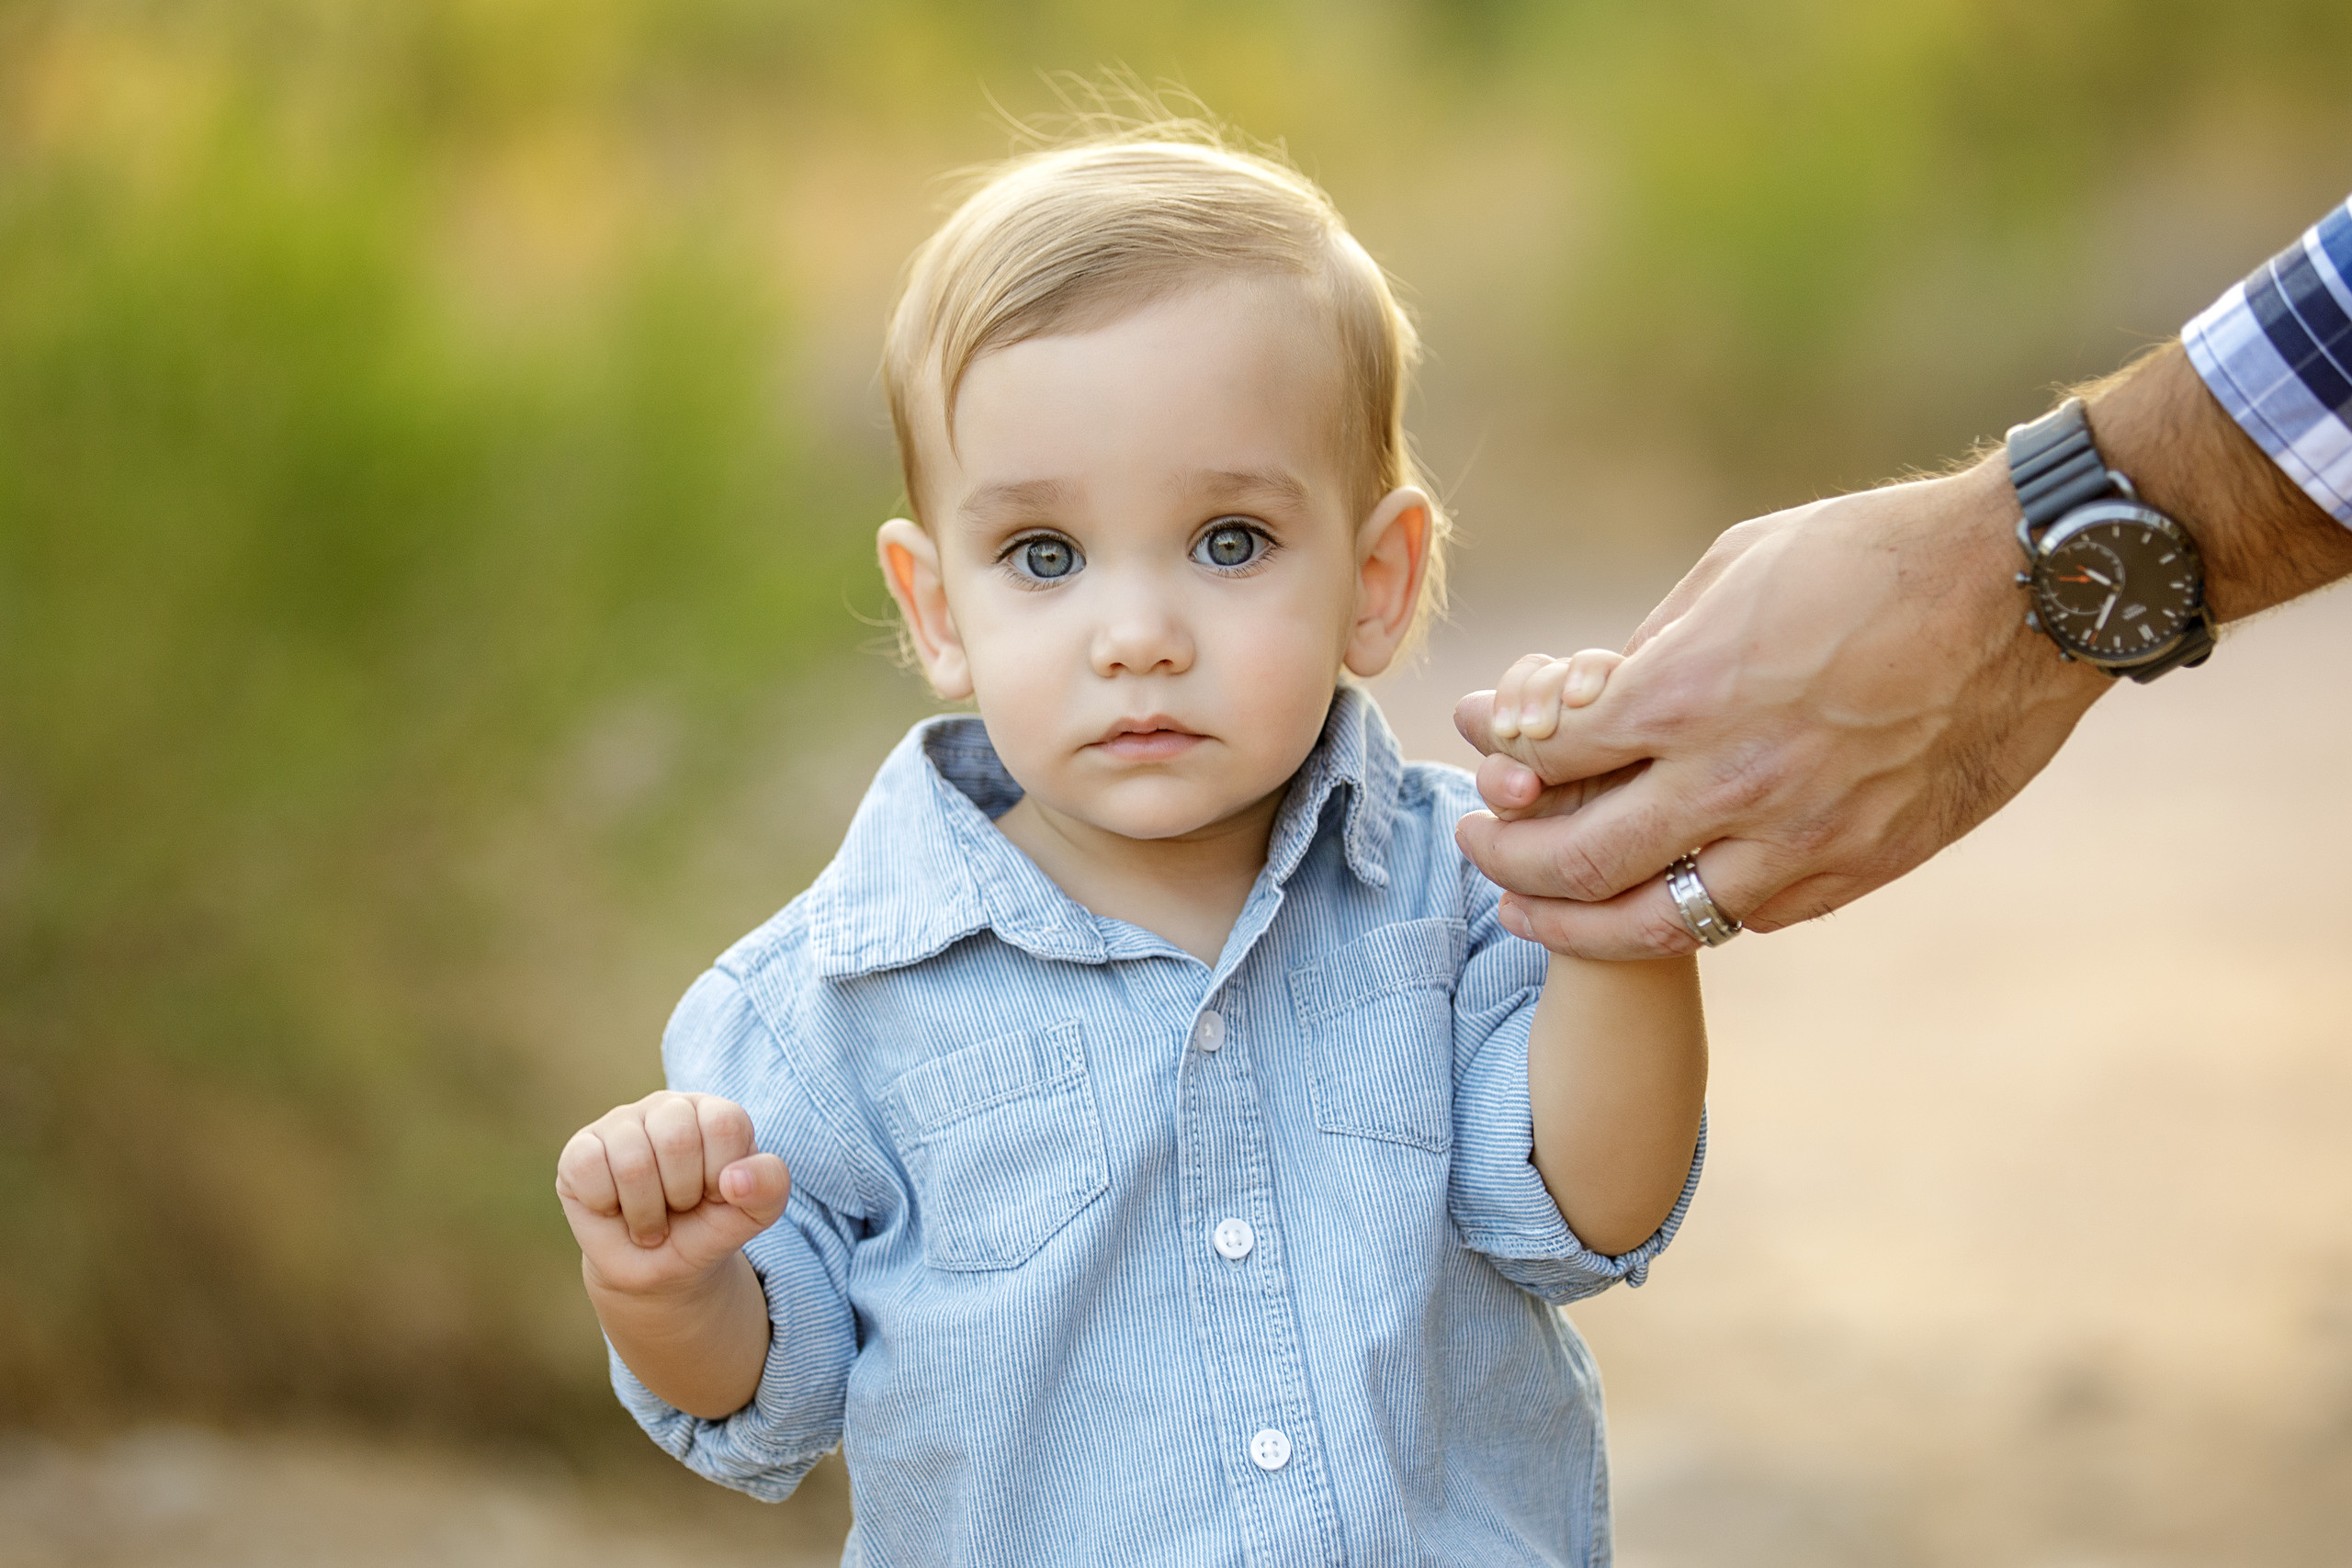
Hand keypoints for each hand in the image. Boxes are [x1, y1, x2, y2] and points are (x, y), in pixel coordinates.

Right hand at [556, 1091, 790, 1299]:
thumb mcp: (754, 1213)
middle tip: (679, 1208)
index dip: (722, 1176)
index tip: (717, 1195)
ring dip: (645, 1211)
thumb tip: (734, 1179)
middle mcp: (667, 1107)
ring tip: (651, 1219)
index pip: (724, 1123)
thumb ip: (769, 1188)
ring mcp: (621, 1124)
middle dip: (682, 1194)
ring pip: (633, 1160)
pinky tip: (615, 1208)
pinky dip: (606, 1204)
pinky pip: (588, 1168)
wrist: (661, 1267)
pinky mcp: (581, 1148)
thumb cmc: (709, 1228)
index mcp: (714, 1112)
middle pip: (677, 1138)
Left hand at [1454, 459, 2110, 958]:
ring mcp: (1800, 839)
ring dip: (1572, 923)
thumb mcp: (1738, 567)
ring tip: (1528, 913)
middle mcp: (1735, 781)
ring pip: (1652, 921)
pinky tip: (1650, 896)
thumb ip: (1656, 647)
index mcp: (1688, 692)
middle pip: (1575, 860)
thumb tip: (1591, 695)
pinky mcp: (1856, 869)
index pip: (1548, 756)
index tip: (1481, 746)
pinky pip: (1742, 917)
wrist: (2029, 596)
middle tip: (1477, 845)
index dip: (1498, 755)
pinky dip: (1681, 913)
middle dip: (1506, 860)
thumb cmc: (1876, 557)